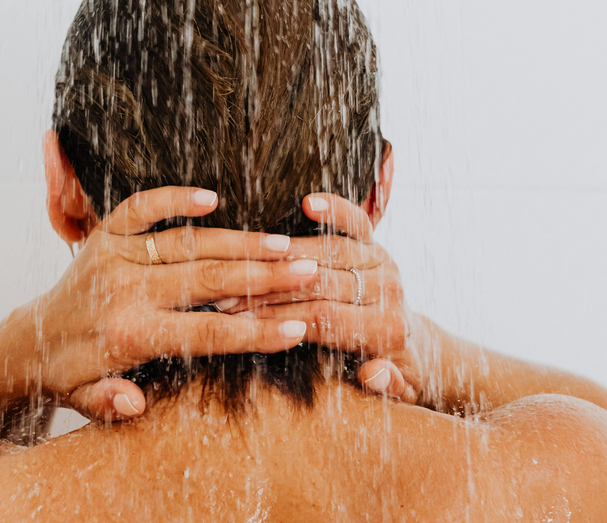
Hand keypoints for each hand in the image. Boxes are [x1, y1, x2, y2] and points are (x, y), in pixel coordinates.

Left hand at [0, 187, 337, 420]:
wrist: (29, 338)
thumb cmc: (71, 372)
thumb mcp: (86, 401)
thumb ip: (112, 403)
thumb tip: (137, 404)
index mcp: (129, 335)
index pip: (207, 334)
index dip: (255, 333)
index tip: (297, 328)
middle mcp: (126, 291)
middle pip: (210, 281)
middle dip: (265, 277)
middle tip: (309, 270)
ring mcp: (117, 256)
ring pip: (191, 244)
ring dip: (241, 242)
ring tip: (285, 243)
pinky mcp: (106, 233)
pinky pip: (143, 207)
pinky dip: (175, 199)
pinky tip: (213, 197)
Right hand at [219, 194, 424, 402]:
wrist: (416, 349)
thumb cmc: (394, 374)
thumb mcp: (395, 392)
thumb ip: (386, 385)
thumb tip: (374, 373)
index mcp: (387, 330)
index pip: (323, 320)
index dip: (278, 318)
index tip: (238, 320)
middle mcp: (388, 292)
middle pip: (321, 284)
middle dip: (271, 289)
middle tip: (226, 292)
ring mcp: (383, 265)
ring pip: (331, 252)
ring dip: (285, 256)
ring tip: (244, 260)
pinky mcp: (377, 245)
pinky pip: (357, 222)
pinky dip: (335, 211)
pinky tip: (308, 203)